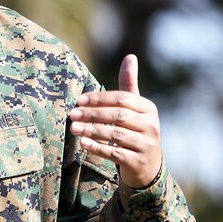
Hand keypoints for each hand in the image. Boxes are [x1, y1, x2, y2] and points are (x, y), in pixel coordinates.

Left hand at [69, 54, 162, 188]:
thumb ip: (129, 84)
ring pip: (116, 135)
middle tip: (72, 114)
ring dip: (92, 130)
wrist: (147, 165)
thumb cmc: (135, 129)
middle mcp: (151, 125)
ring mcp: (146, 144)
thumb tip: (130, 56)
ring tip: (73, 128)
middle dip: (93, 114)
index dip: (100, 98)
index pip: (122, 99)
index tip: (78, 100)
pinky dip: (98, 148)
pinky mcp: (138, 162)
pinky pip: (116, 153)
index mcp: (148, 109)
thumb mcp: (134, 108)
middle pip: (119, 116)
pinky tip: (83, 143)